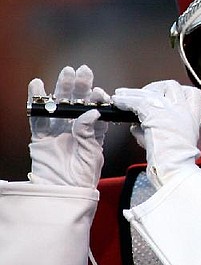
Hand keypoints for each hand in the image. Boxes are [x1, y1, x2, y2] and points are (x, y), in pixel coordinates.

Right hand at [28, 65, 109, 187]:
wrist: (64, 193)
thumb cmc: (83, 177)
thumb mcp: (92, 154)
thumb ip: (89, 132)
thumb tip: (91, 112)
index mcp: (92, 132)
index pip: (95, 111)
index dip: (96, 100)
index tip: (99, 92)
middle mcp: (75, 129)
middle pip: (77, 103)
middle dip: (79, 86)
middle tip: (83, 71)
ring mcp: (57, 131)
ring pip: (58, 105)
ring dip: (61, 88)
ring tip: (66, 73)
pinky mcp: (40, 137)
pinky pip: (37, 117)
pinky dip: (36, 100)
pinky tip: (37, 85)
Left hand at [113, 81, 200, 187]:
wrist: (175, 170)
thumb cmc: (174, 163)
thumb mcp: (174, 142)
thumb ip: (161, 129)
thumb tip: (140, 126)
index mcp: (193, 118)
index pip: (191, 94)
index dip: (175, 93)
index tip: (163, 96)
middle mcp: (185, 111)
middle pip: (172, 86)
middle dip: (154, 88)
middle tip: (142, 95)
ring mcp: (172, 111)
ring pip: (152, 92)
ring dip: (134, 93)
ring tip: (122, 96)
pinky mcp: (157, 114)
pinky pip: (138, 101)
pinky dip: (126, 100)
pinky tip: (119, 102)